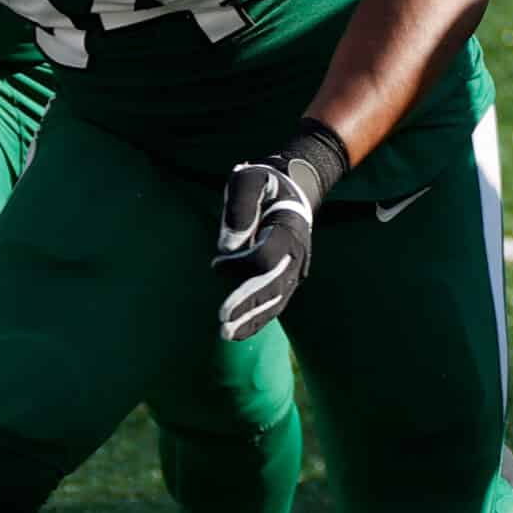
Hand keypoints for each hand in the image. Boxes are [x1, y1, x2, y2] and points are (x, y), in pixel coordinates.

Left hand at [212, 120, 350, 339]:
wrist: (291, 188)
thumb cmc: (265, 182)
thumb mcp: (249, 178)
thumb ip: (239, 206)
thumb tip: (228, 246)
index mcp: (289, 227)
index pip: (266, 257)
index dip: (239, 264)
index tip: (215, 264)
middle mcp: (297, 252)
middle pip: (273, 285)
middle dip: (247, 305)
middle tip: (222, 323)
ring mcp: (295, 268)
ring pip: (277, 300)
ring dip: (252, 320)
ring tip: (227, 335)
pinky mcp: (288, 277)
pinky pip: (276, 302)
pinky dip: (259, 318)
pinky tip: (240, 332)